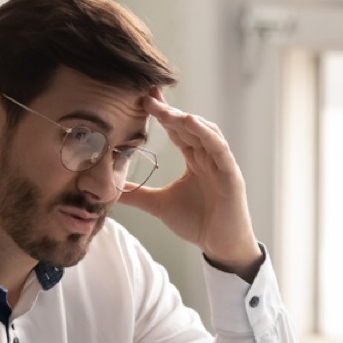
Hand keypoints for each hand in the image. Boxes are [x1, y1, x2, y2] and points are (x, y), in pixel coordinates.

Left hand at [116, 90, 263, 281]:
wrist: (220, 246)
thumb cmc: (198, 223)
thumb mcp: (159, 205)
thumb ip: (137, 195)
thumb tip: (111, 190)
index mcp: (195, 159)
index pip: (177, 130)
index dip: (162, 114)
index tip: (142, 99)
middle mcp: (209, 156)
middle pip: (189, 126)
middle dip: (169, 111)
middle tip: (147, 96)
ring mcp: (221, 163)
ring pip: (204, 132)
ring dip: (185, 119)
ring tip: (164, 109)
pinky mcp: (231, 174)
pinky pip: (219, 148)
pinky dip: (206, 134)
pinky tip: (190, 122)